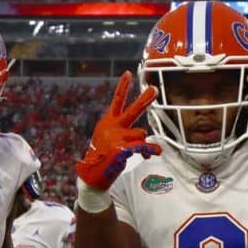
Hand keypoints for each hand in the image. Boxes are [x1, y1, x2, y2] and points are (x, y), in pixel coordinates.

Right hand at [76, 72, 160, 190]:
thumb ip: (124, 133)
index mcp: (108, 122)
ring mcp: (116, 138)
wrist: (90, 174)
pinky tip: (156, 151)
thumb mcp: (108, 139)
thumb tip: (144, 138)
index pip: (117, 100)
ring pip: (141, 135)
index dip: (123, 86)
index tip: (128, 73)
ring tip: (144, 153)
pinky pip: (142, 147)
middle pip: (132, 110)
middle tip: (154, 89)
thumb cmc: (102, 157)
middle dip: (144, 99)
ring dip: (144, 144)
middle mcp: (112, 127)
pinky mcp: (121, 150)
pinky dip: (150, 149)